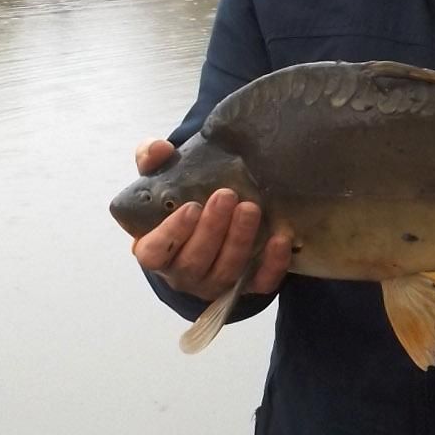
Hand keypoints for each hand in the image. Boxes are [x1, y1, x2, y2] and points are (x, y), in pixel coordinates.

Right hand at [129, 139, 291, 301]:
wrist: (207, 219)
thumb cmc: (178, 202)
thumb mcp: (161, 180)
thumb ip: (153, 161)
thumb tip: (159, 148)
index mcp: (155, 251)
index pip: (155, 253)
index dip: (172, 233)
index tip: (191, 207)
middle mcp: (182, 273)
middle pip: (194, 263)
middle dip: (212, 230)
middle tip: (226, 196)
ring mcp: (214, 283)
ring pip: (226, 272)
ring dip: (239, 241)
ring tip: (251, 209)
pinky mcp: (246, 286)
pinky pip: (260, 282)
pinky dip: (272, 263)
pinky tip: (281, 238)